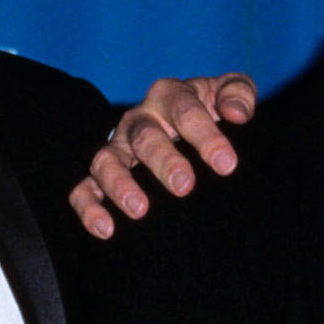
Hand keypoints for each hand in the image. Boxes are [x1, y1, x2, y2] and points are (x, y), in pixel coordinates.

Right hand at [68, 73, 259, 237]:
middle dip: (163, 160)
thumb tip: (238, 114)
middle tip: (184, 186)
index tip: (226, 165)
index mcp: (170, 95)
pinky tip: (106, 230)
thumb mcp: (230, 93)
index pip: (185, 109)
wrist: (187, 127)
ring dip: (120, 184)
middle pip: (145, 135)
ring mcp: (118, 148)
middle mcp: (140, 120)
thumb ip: (238, 93)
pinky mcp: (101, 176)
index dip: (204, 135)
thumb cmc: (211, 111)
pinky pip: (84, 189)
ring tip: (140, 210)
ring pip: (106, 161)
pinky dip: (89, 208)